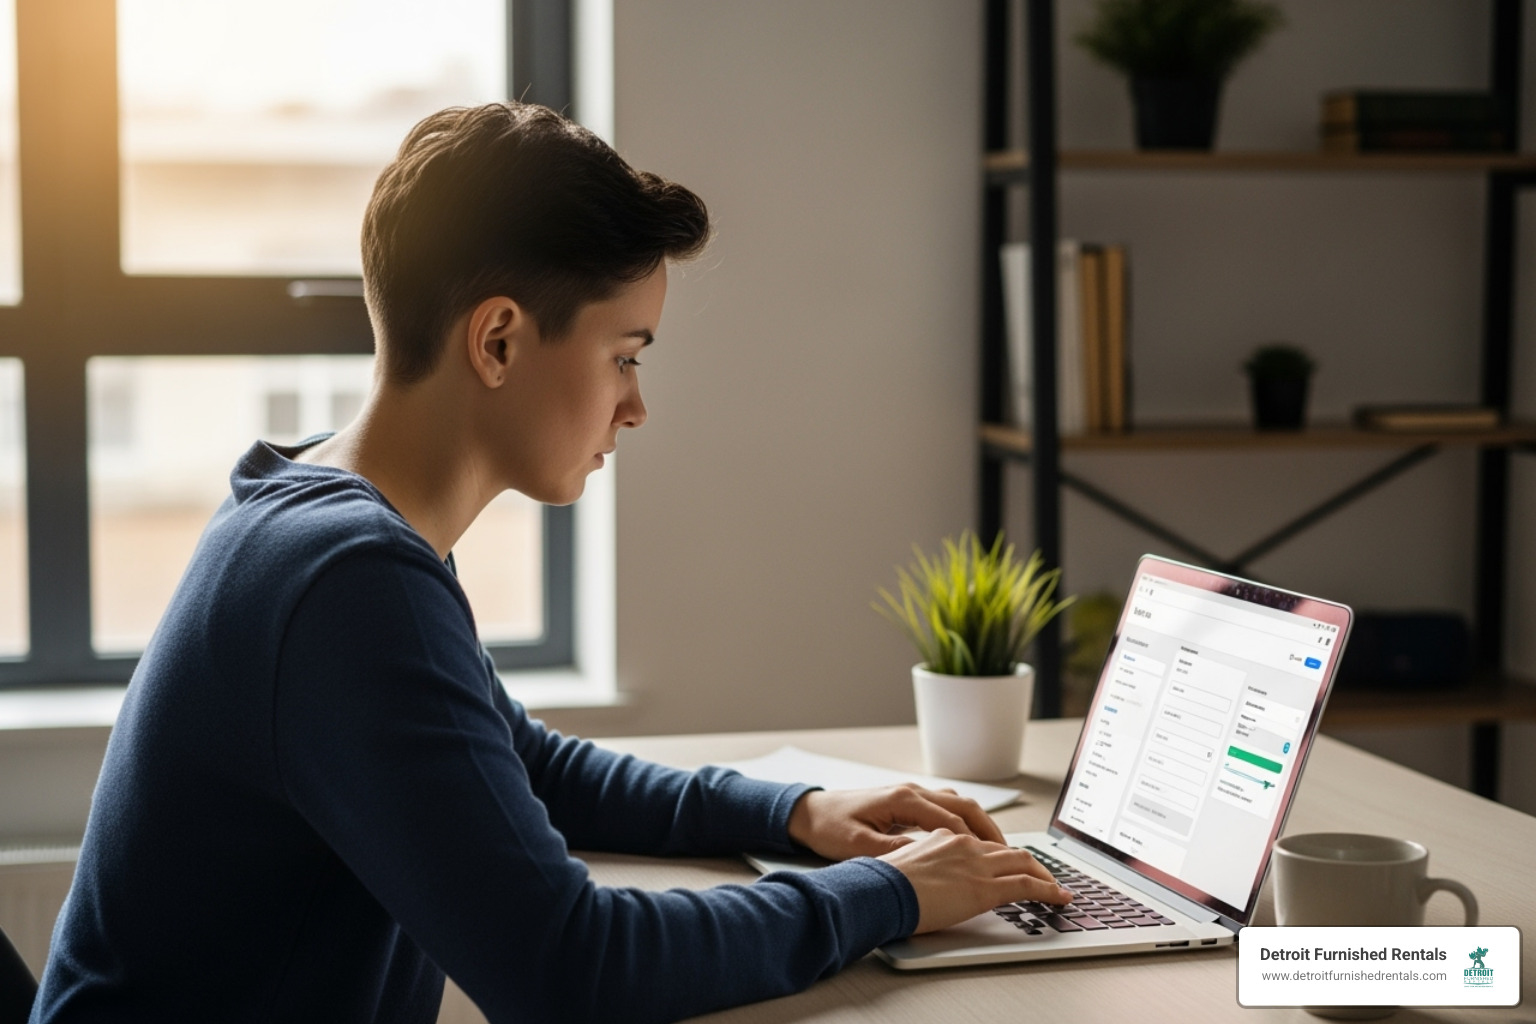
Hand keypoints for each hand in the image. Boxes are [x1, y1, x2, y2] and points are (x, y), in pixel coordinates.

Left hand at [785, 784, 1006, 860]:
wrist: (809, 812)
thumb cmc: (830, 827)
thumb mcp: (860, 846)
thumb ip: (894, 852)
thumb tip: (925, 859)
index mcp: (903, 800)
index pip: (951, 821)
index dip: (975, 843)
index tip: (995, 861)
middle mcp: (912, 792)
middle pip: (964, 806)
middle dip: (989, 830)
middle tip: (1011, 854)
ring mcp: (912, 794)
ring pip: (959, 803)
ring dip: (980, 823)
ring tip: (998, 849)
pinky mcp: (908, 801)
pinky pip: (947, 806)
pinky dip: (966, 820)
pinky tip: (972, 838)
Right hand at [878, 830, 1073, 933]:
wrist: (877, 891)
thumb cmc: (880, 884)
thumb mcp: (901, 865)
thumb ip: (920, 865)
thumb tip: (924, 878)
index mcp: (942, 838)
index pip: (979, 844)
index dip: (997, 856)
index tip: (1004, 865)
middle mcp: (964, 845)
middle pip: (1007, 850)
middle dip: (1028, 862)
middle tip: (1041, 875)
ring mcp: (977, 864)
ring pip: (1023, 863)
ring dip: (1044, 875)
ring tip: (1055, 888)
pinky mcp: (985, 888)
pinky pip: (1028, 885)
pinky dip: (1049, 890)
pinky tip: (1059, 897)